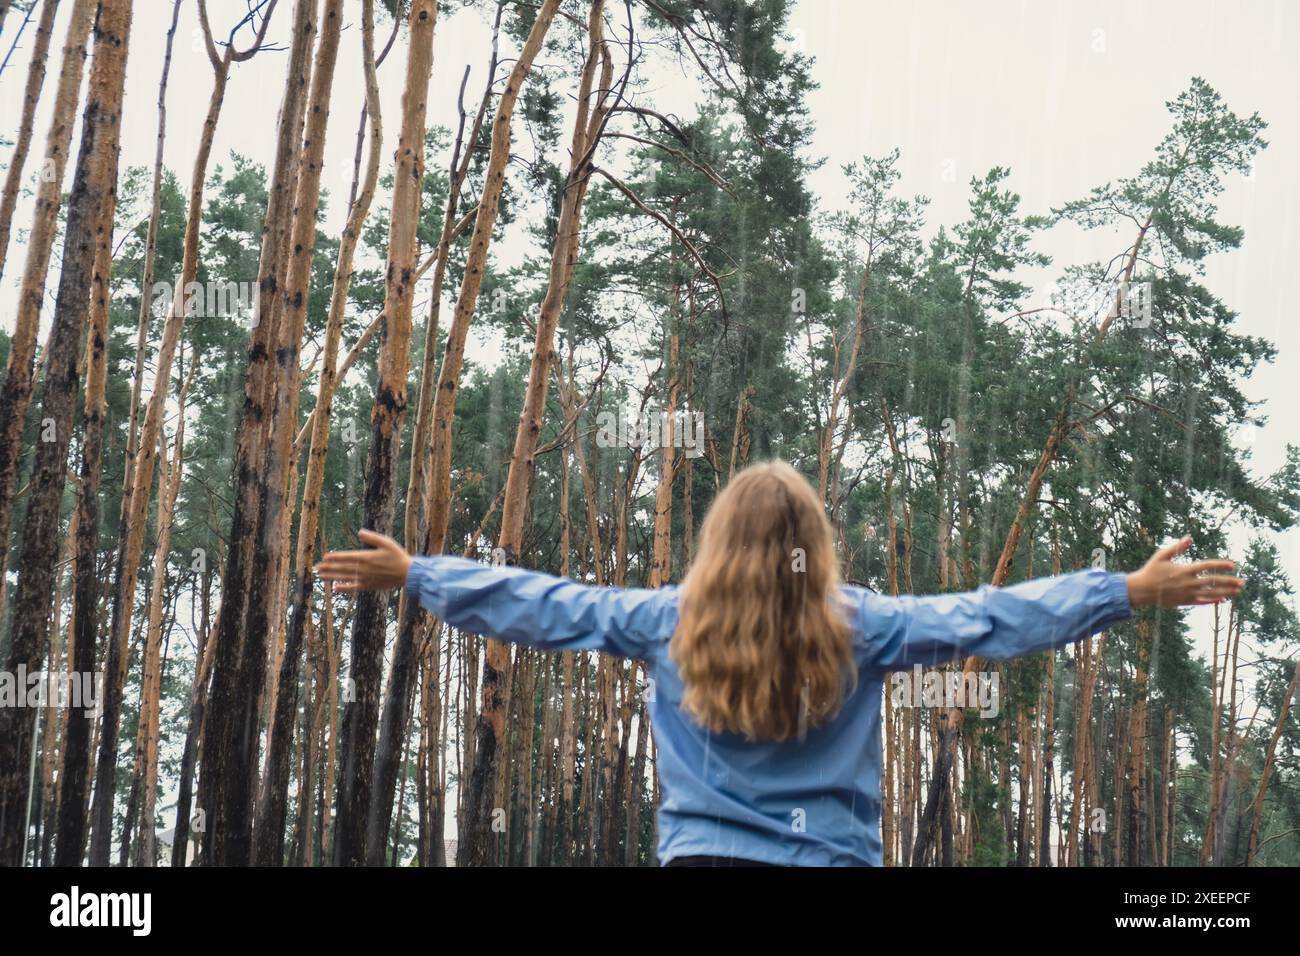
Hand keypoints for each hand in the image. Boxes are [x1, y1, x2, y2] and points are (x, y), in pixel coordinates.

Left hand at [315, 529, 412, 592]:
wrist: (407, 574)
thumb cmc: (398, 556)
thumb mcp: (387, 542)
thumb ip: (372, 537)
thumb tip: (360, 532)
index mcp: (367, 557)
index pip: (347, 557)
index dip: (335, 557)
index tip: (325, 557)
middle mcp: (364, 569)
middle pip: (342, 568)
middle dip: (328, 567)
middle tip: (316, 567)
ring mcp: (365, 579)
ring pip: (345, 577)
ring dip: (331, 576)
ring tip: (320, 575)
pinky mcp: (368, 586)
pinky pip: (353, 588)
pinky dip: (344, 588)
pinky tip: (335, 587)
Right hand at [1125, 536, 1243, 608]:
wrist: (1141, 590)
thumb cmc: (1151, 571)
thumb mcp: (1161, 556)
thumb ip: (1177, 547)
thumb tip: (1189, 538)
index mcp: (1184, 569)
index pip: (1207, 566)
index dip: (1220, 565)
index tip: (1232, 565)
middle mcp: (1188, 582)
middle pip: (1213, 582)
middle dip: (1229, 581)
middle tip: (1242, 582)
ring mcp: (1187, 593)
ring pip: (1211, 593)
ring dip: (1226, 592)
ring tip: (1237, 591)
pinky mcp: (1184, 601)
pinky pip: (1202, 602)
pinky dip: (1213, 601)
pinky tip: (1222, 599)